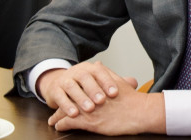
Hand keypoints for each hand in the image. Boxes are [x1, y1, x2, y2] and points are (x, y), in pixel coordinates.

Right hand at [37, 61, 131, 117]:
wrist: (58, 83)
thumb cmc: (84, 84)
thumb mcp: (99, 81)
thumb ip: (115, 82)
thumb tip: (134, 82)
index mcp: (90, 68)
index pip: (100, 71)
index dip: (107, 81)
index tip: (115, 93)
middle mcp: (77, 71)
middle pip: (86, 78)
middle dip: (94, 89)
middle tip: (102, 101)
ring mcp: (65, 80)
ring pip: (72, 87)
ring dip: (81, 98)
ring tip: (89, 109)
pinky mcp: (55, 90)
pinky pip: (60, 97)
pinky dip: (66, 105)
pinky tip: (73, 114)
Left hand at [48, 73, 165, 134]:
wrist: (138, 112)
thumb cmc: (131, 99)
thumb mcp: (118, 81)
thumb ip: (106, 73)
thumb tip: (97, 64)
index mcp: (95, 86)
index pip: (77, 87)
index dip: (70, 92)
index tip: (65, 94)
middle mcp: (90, 95)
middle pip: (70, 99)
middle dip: (62, 104)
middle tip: (54, 110)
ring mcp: (89, 108)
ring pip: (67, 111)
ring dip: (58, 116)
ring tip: (52, 120)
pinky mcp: (89, 122)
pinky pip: (69, 122)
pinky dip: (62, 124)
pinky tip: (59, 126)